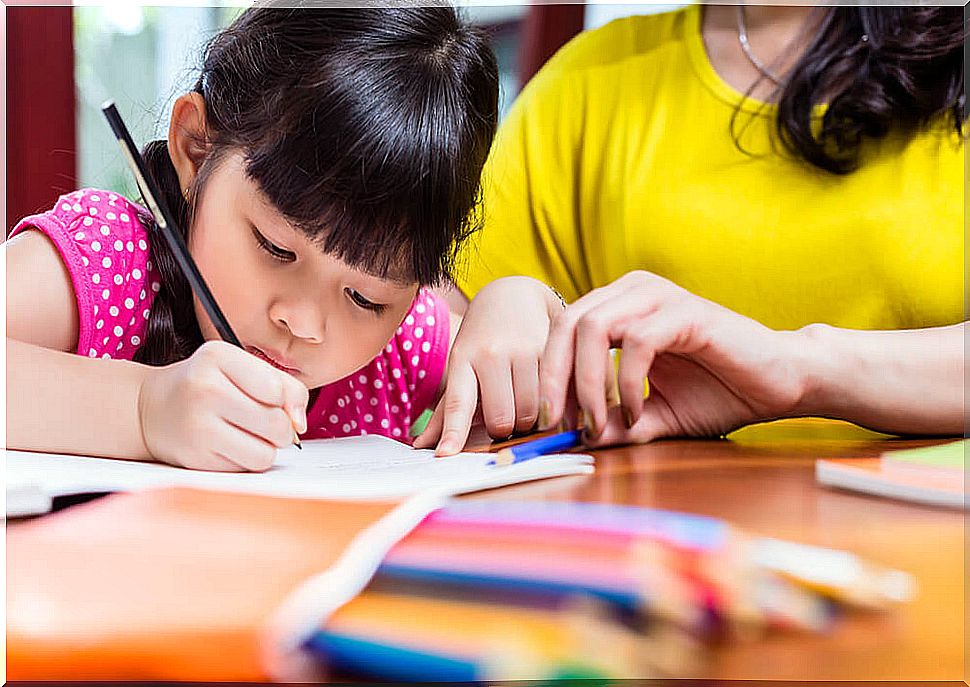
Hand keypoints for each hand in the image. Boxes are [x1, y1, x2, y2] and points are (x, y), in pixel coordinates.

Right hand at [137, 341, 308, 470]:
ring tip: (250, 434)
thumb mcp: (241, 367)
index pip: (277, 389)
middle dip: (282, 429)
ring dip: (267, 448)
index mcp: (218, 356)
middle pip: (277, 424)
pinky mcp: (196, 458)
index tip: (276, 402)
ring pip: (265, 453)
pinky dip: (247, 459)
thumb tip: (299, 423)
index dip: (288, 401)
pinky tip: (232, 445)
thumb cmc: (206, 385)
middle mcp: (205, 389)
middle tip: (266, 422)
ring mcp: (198, 427)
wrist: (152, 409)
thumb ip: (283, 385)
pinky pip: (246, 468)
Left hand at [413, 276, 561, 454]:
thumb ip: (446, 410)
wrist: (513, 297)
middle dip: (504, 429)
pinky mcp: (551, 351)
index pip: (456, 403)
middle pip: (501, 420)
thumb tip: (421, 446)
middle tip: (504, 414)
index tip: (445, 456)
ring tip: (523, 401)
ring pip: (530, 415)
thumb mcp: (460, 366)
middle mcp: (491, 354)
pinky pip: (553, 399)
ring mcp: (523, 351)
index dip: (453, 433)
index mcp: (463, 359)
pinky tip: (544, 392)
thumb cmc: (482, 342)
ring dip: (528, 420)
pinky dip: (549, 407)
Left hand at [540, 270, 808, 445]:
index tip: (549, 424)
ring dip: (587, 383)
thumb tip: (574, 439)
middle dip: (554, 380)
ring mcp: (659, 296)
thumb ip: (615, 422)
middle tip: (560, 425)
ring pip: (593, 327)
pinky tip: (635, 412)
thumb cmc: (720, 392)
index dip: (547, 378)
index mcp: (619, 307)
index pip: (561, 333)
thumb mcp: (655, 415)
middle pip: (566, 326)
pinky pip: (636, 342)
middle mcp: (633, 292)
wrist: (781, 382)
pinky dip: (626, 383)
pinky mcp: (686, 311)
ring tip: (598, 424)